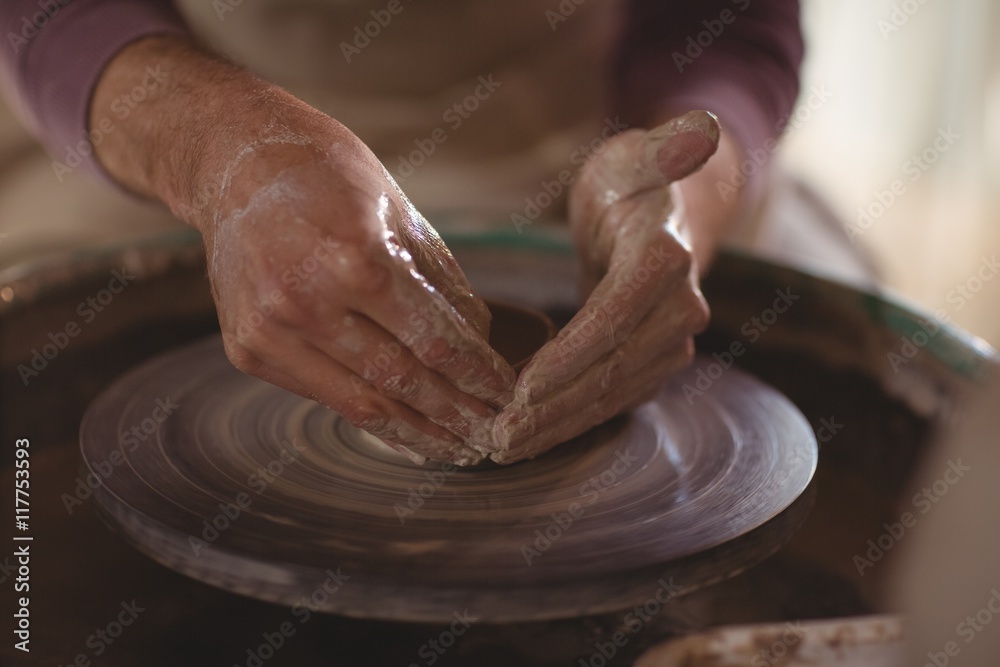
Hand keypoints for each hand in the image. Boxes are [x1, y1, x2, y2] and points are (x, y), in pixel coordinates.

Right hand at [203, 108, 517, 464]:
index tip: (507, 394)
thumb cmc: (328, 175)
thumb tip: (480, 342)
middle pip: (402, 382)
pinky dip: (369, 416)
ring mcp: (271, 332)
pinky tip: (404, 431)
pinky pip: (324, 395)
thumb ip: (441, 282)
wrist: (233, 164)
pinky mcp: (247, 351)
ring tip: (456, 449)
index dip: (477, 375)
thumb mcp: (399, 211)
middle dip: (456, 416)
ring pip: (361, 403)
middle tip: (491, 438)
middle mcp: (306, 302)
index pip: (434, 340)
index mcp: (355, 258)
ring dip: (417, 433)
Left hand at [491, 111, 720, 462]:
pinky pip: (613, 400)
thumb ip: (664, 147)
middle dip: (554, 405)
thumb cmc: (632, 184)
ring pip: (612, 395)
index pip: (614, 315)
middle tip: (498, 433)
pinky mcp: (657, 364)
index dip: (569, 355)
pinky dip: (571, 422)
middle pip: (612, 367)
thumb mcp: (637, 156)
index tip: (521, 387)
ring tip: (505, 447)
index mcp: (666, 258)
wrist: (663, 219)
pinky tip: (531, 438)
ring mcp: (673, 343)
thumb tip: (702, 129)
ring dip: (558, 425)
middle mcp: (681, 309)